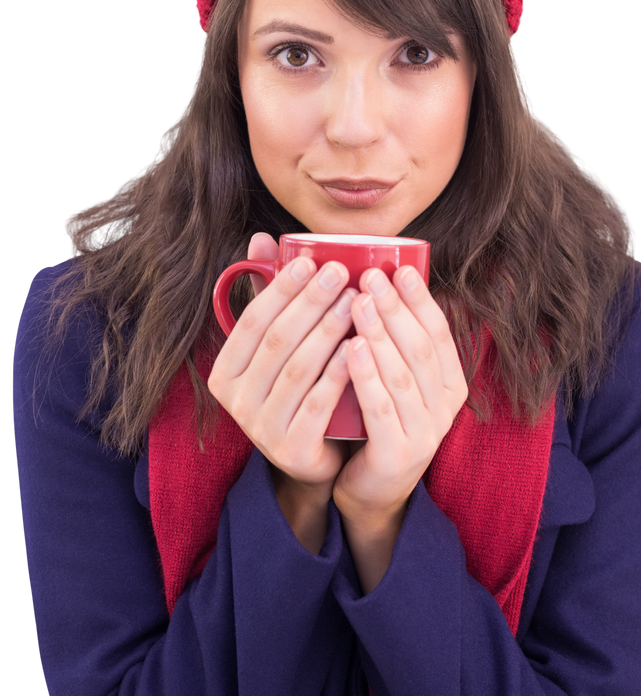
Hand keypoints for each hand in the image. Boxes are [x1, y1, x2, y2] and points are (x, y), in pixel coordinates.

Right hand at [208, 233, 356, 495]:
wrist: (314, 457)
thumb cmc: (298, 388)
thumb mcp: (280, 345)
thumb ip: (270, 296)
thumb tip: (262, 238)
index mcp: (227, 370)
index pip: (253, 320)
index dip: (281, 289)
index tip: (311, 262)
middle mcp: (236, 399)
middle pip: (277, 341)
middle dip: (310, 303)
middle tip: (342, 273)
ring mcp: (261, 427)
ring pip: (297, 369)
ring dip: (328, 331)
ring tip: (357, 302)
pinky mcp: (290, 449)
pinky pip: (316, 404)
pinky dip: (337, 374)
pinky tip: (359, 348)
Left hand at [333, 266, 468, 523]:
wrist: (370, 489)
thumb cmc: (376, 422)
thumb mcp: (392, 380)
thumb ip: (391, 341)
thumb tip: (376, 282)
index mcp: (450, 384)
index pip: (439, 334)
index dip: (420, 300)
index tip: (400, 270)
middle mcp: (445, 408)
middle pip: (421, 349)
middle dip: (396, 309)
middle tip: (371, 276)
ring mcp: (426, 433)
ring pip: (402, 375)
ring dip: (380, 335)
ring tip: (357, 303)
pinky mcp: (399, 454)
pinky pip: (382, 408)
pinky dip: (366, 376)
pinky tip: (350, 349)